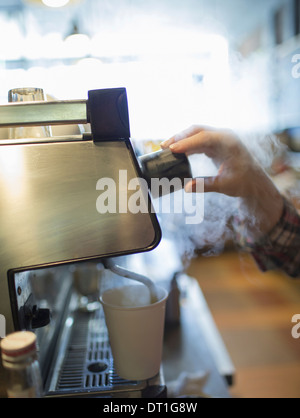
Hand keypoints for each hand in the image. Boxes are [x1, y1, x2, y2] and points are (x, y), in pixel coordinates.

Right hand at [161, 125, 283, 236]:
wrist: (255, 182)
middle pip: (197, 131)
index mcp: (229, 142)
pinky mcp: (215, 144)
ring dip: (181, 140)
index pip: (203, 138)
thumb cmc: (244, 182)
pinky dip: (186, 145)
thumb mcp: (225, 185)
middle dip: (179, 137)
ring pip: (196, 134)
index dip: (186, 143)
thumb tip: (186, 188)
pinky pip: (198, 140)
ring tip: (165, 148)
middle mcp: (224, 136)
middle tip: (164, 147)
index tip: (171, 149)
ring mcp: (219, 138)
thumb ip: (205, 185)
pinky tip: (176, 152)